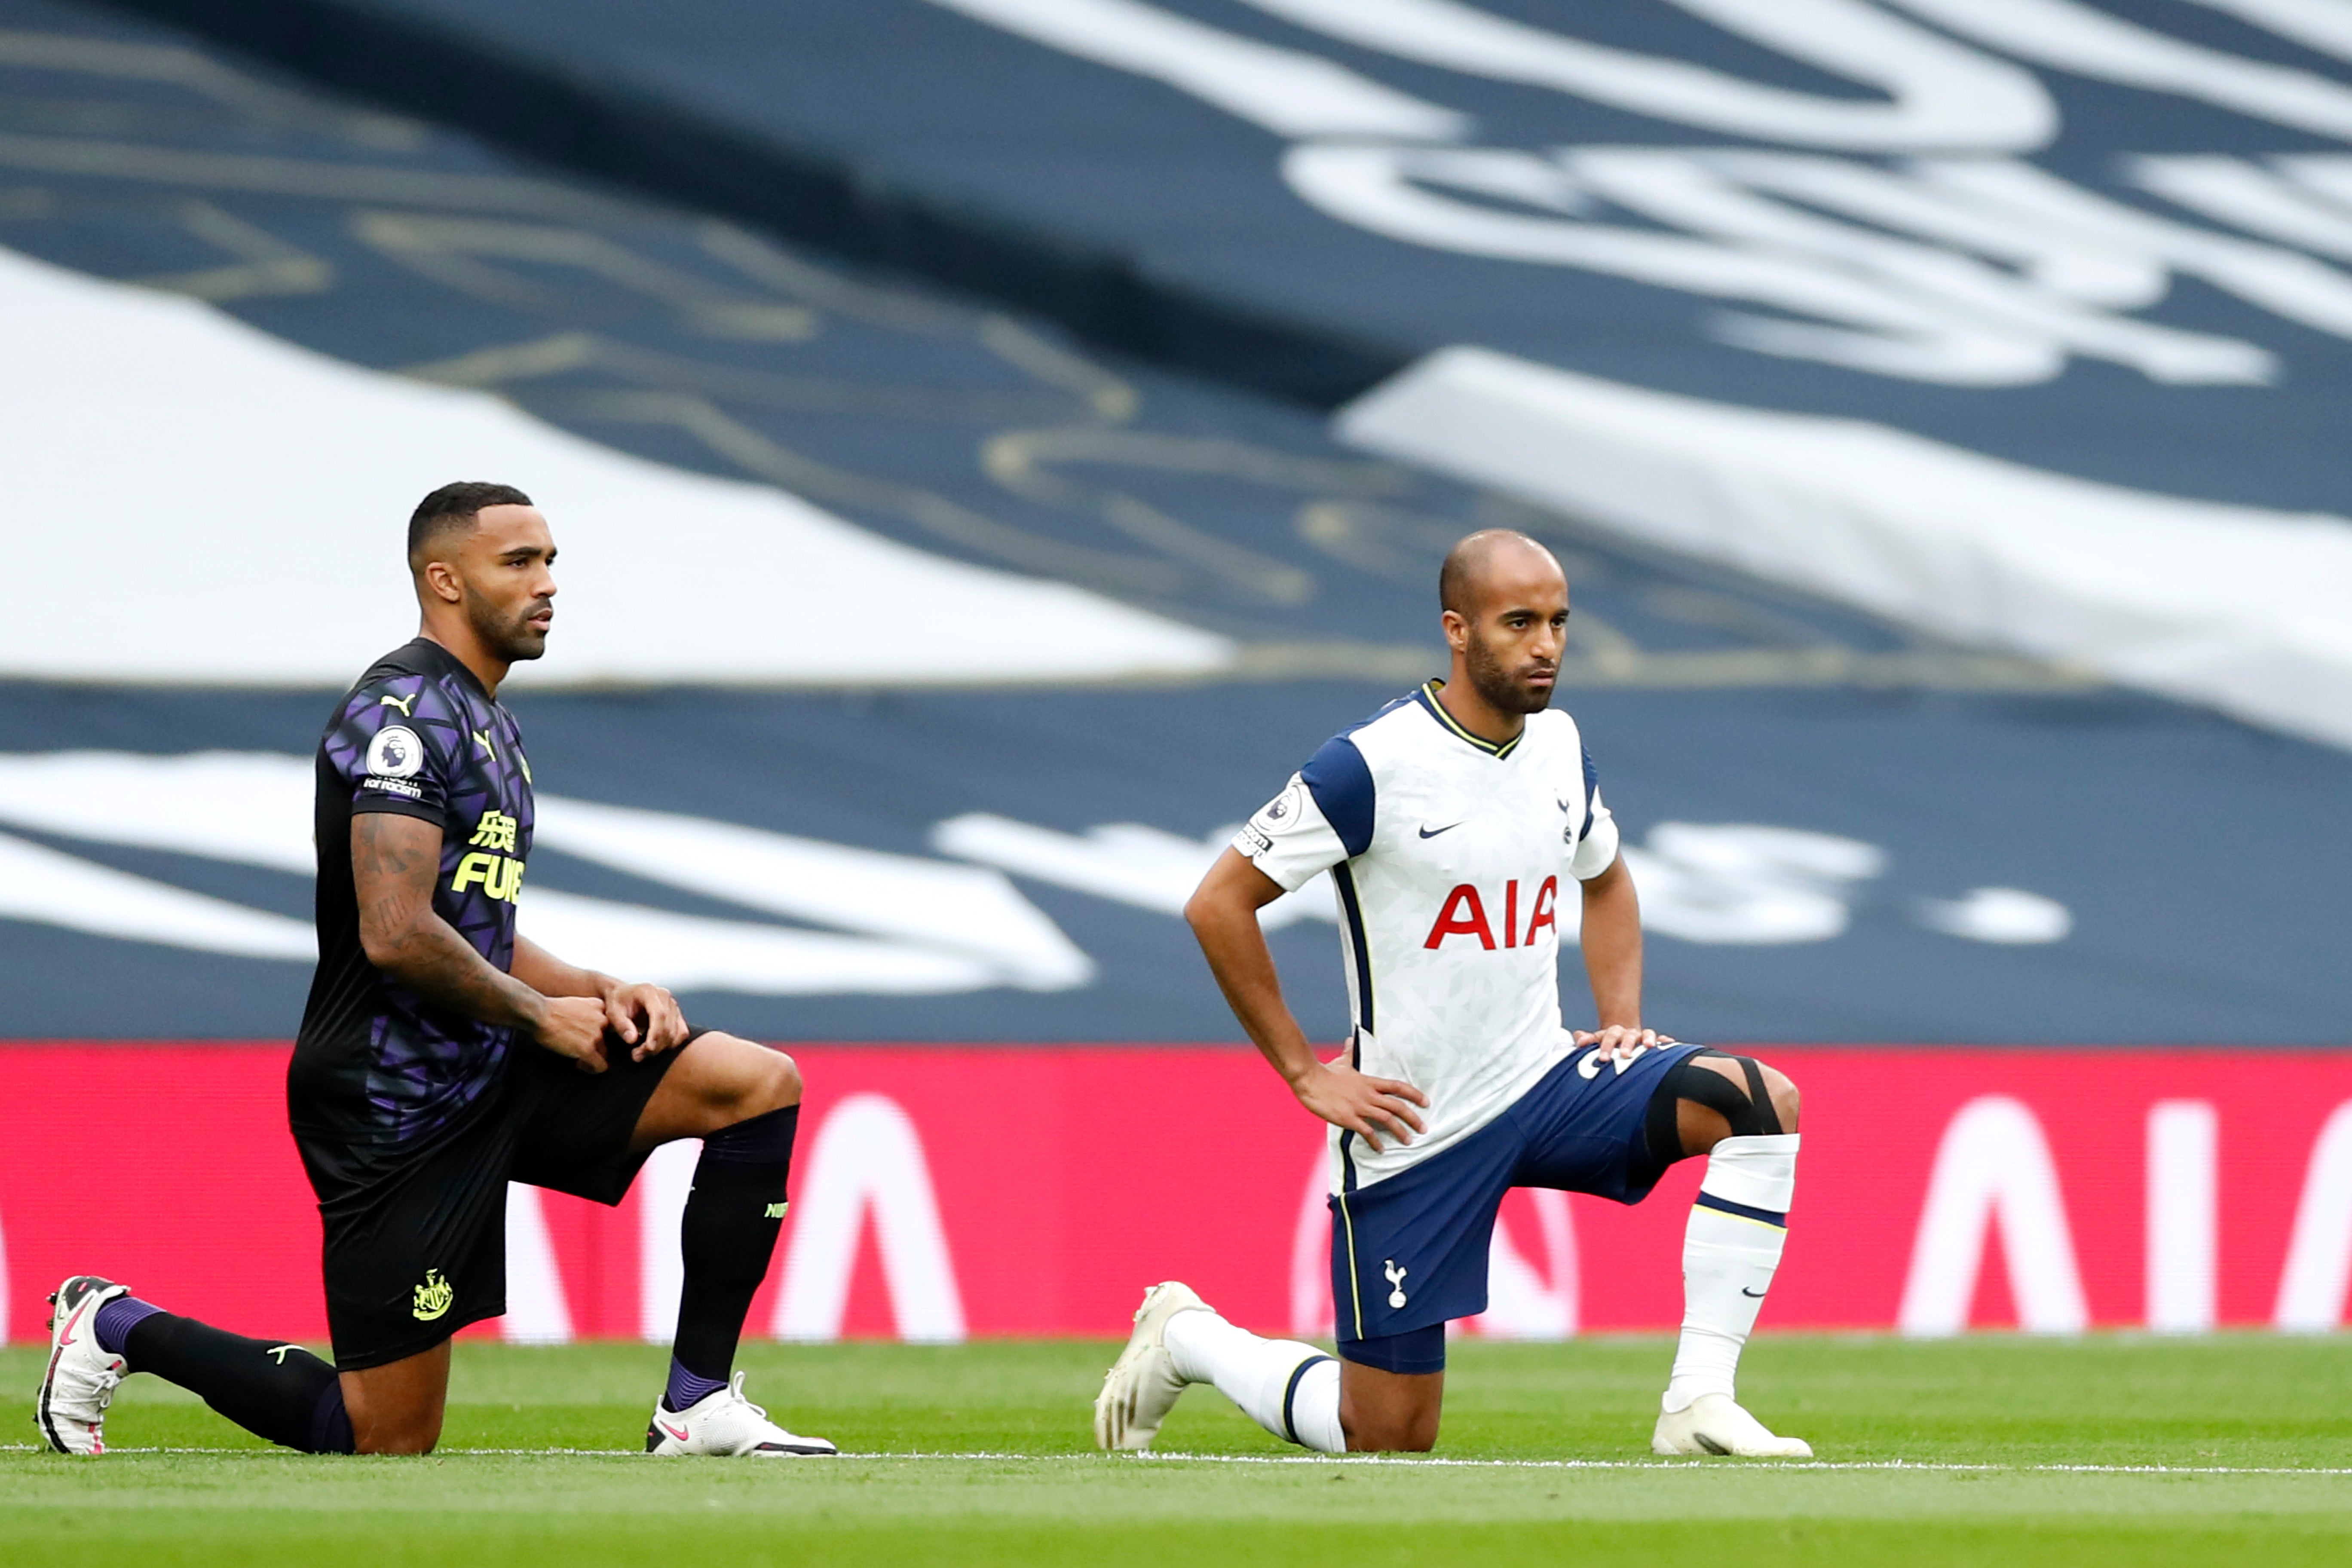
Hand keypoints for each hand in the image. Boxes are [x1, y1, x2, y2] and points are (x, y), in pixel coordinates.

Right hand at [533, 994, 611, 1072]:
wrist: (540, 1015)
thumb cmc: (551, 1010)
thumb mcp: (577, 1002)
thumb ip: (589, 1012)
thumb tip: (589, 1026)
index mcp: (600, 1006)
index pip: (609, 1022)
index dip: (599, 1031)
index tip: (588, 1035)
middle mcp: (603, 1020)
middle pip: (607, 1038)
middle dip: (596, 1045)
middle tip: (581, 1048)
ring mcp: (596, 1035)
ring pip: (604, 1052)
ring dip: (593, 1057)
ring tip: (578, 1057)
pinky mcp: (588, 1049)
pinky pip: (600, 1066)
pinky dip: (592, 1068)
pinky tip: (579, 1064)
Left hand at [601, 980, 686, 1062]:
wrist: (623, 996)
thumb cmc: (617, 1003)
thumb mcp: (612, 1012)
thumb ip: (622, 1025)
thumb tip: (632, 1039)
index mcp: (648, 992)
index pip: (659, 1014)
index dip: (656, 1033)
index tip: (648, 1048)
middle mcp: (664, 996)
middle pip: (668, 1025)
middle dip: (655, 1045)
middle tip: (637, 1056)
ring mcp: (673, 1005)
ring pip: (676, 1031)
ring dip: (662, 1047)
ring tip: (642, 1053)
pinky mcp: (677, 1014)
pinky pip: (682, 1032)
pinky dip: (671, 1043)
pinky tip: (655, 1047)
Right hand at [1291, 1056, 1428, 1152]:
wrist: (1309, 1079)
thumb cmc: (1325, 1072)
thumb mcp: (1341, 1062)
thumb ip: (1349, 1054)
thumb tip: (1350, 1041)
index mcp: (1369, 1082)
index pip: (1397, 1086)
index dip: (1414, 1094)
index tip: (1426, 1102)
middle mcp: (1368, 1094)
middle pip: (1397, 1106)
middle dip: (1413, 1118)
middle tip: (1424, 1128)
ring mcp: (1359, 1106)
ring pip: (1386, 1119)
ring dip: (1399, 1131)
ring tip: (1408, 1141)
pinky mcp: (1348, 1118)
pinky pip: (1367, 1132)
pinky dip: (1376, 1142)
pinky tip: (1381, 1149)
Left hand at [1572, 1023, 1674, 1062]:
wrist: (1623, 1036)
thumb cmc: (1608, 1044)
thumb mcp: (1597, 1042)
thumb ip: (1587, 1040)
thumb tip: (1577, 1036)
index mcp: (1612, 1034)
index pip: (1606, 1037)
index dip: (1604, 1046)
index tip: (1602, 1058)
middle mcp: (1627, 1034)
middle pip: (1625, 1036)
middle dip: (1625, 1045)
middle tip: (1624, 1055)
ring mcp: (1640, 1036)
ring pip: (1645, 1034)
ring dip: (1647, 1039)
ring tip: (1650, 1046)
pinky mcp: (1653, 1041)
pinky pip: (1661, 1039)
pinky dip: (1664, 1041)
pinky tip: (1668, 1043)